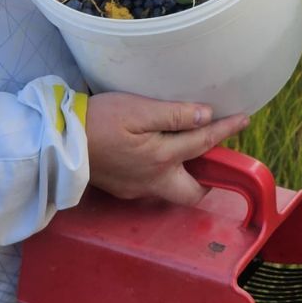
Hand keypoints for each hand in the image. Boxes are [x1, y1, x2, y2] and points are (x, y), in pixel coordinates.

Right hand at [83, 91, 250, 204]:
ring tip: (185, 150)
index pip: (204, 143)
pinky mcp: (121, 189)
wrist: (57, 142)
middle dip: (208, 179)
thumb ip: (174, 115)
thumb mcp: (138, 109)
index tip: (244, 119)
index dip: (226, 130)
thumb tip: (205, 117)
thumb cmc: (97, 121)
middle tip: (212, 155)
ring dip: (184, 174)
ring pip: (171, 190)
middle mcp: (153, 181)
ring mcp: (136, 189)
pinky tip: (154, 154)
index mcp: (162, 158)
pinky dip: (162, 172)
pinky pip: (152, 186)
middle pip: (192, 192)